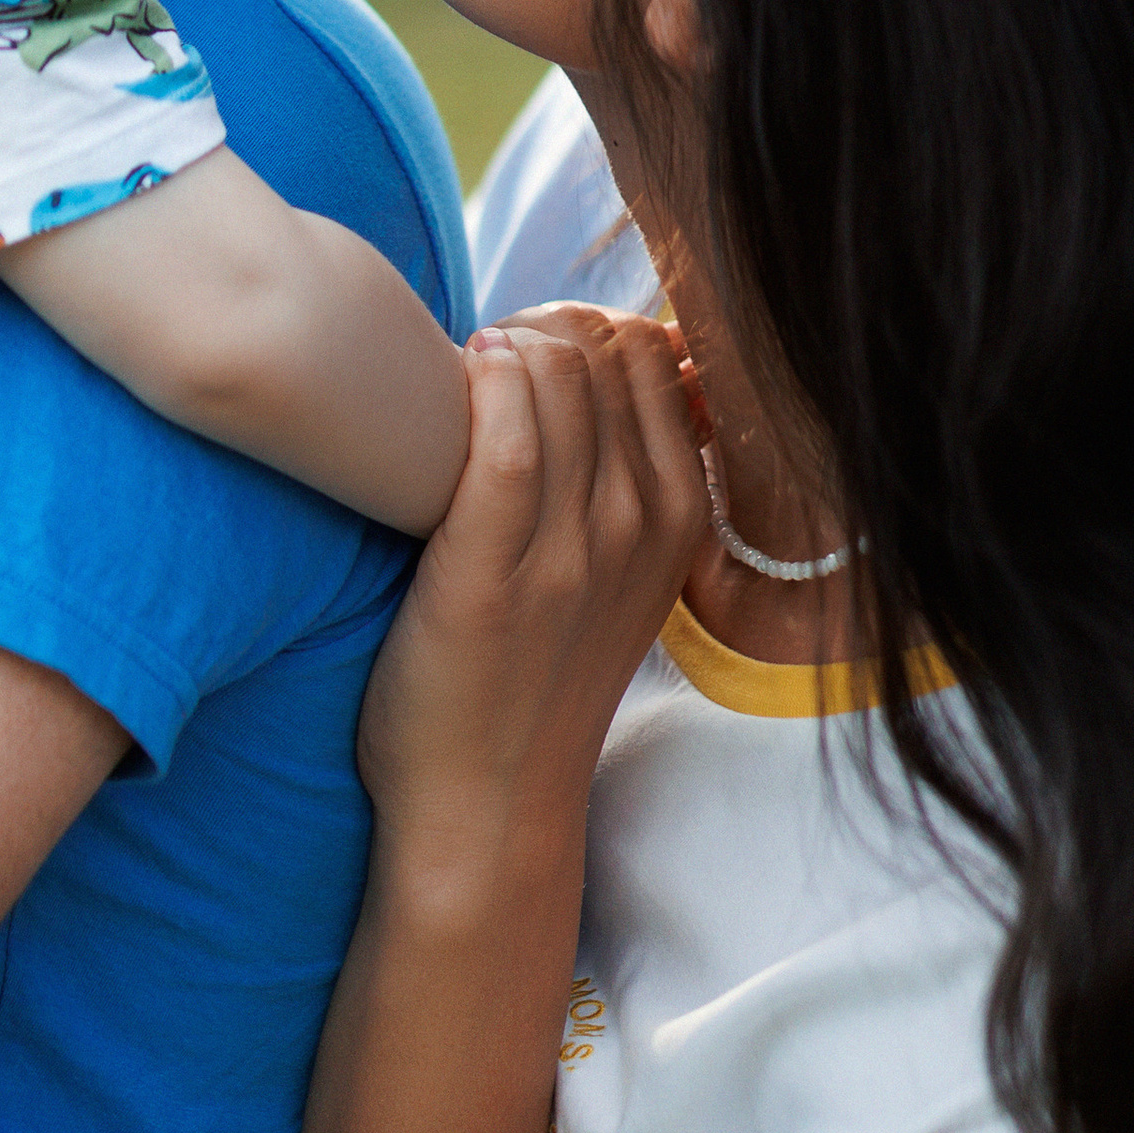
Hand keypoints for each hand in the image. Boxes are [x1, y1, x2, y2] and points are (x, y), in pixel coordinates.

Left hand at [357, 310, 707, 869]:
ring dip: (502, 348)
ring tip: (459, 370)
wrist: (487, 807)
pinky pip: (506, 438)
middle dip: (541, 326)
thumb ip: (628, 484)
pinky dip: (481, 387)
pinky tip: (454, 381)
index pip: (651, 357)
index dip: (584, 325)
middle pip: (603, 354)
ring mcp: (572, 552)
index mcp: (679, 520)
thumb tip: (607, 372)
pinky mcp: (493, 574)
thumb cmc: (533, 680)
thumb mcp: (617, 580)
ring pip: (557, 379)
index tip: (530, 346)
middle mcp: (640, 527)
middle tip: (485, 353)